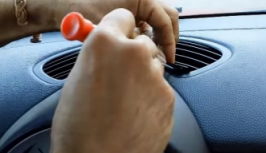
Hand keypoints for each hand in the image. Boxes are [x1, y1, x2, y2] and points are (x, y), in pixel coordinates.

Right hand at [51, 8, 174, 152]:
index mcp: (105, 44)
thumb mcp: (77, 80)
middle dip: (133, 56)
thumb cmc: (79, 129)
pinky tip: (135, 113)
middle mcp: (134, 55)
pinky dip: (151, 97)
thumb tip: (109, 52)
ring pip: (152, 67)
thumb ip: (99, 58)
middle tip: (120, 77)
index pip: (122, 18)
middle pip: (141, 44)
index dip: (119, 29)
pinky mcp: (169, 99)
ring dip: (143, 77)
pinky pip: (160, 89)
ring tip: (125, 101)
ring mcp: (155, 77)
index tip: (119, 37)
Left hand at [53, 0, 177, 62]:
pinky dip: (148, 32)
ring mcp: (136, 0)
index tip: (167, 58)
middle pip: (167, 15)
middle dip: (169, 36)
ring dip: (159, 35)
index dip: (169, 41)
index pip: (165, 19)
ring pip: (158, 18)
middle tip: (165, 55)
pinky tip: (140, 44)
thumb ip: (132, 38)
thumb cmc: (81, 10)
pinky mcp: (130, 6)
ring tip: (154, 51)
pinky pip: (147, 19)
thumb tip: (149, 52)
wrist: (62, 5)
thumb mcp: (108, 27)